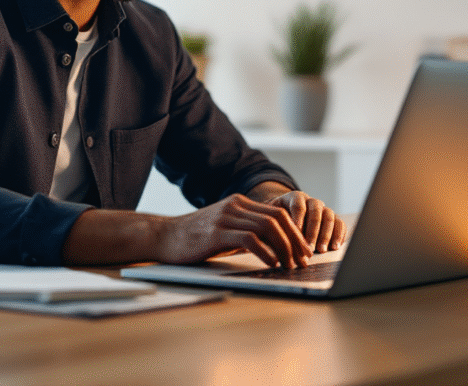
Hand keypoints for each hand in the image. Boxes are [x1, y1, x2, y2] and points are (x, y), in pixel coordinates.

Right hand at [155, 193, 313, 267]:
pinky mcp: (217, 233)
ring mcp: (226, 217)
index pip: (278, 213)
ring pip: (268, 227)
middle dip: (295, 240)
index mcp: (239, 203)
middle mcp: (236, 206)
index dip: (295, 232)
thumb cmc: (194, 238)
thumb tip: (273, 249)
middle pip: (278, 218)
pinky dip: (266, 252)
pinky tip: (271, 264)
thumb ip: (245, 231)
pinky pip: (250, 239)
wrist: (164, 236)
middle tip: (303, 260)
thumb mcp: (224, 229)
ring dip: (285, 248)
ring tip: (290, 265)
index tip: (303, 251)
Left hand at [262, 190, 347, 252]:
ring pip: (329, 216)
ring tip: (322, 250)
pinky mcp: (333, 219)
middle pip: (316, 211)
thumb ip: (270, 226)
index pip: (298, 205)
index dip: (298, 220)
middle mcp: (311, 201)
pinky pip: (340, 223)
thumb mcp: (269, 218)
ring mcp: (323, 209)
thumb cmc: (274, 219)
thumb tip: (268, 242)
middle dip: (313, 230)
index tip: (296, 234)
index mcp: (295, 197)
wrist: (284, 215)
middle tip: (310, 247)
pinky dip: (339, 234)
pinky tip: (335, 247)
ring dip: (326, 234)